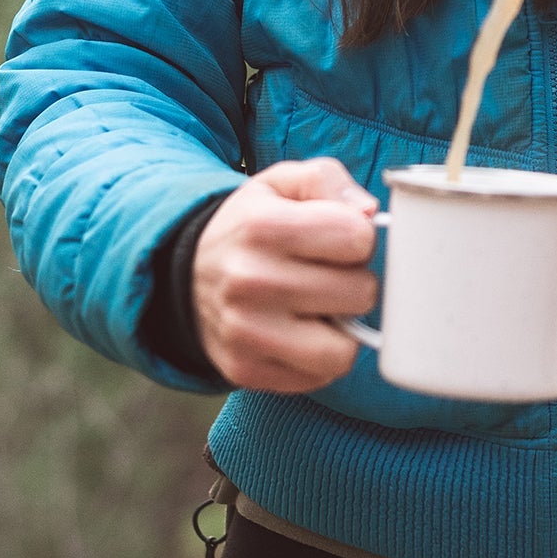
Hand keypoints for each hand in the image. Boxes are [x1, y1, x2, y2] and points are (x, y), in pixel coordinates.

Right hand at [191, 158, 379, 392]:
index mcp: (262, 226)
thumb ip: (329, 181)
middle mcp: (250, 280)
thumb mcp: (282, 183)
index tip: (336, 238)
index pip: (358, 238)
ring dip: (343, 328)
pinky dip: (320, 356)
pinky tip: (300, 332)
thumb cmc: (251, 227)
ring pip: (344, 349)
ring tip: (320, 308)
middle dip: (354, 281)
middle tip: (327, 275)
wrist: (188, 275)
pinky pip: (320, 376)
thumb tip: (368, 214)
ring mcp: (246, 332)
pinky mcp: (246, 370)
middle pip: (360, 293)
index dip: (358, 237)